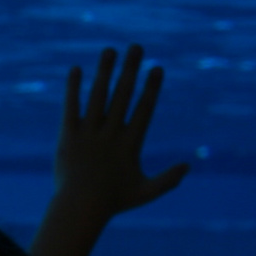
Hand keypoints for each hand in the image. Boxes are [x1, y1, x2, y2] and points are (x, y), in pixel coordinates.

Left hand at [53, 44, 189, 223]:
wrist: (79, 208)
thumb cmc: (113, 202)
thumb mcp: (146, 192)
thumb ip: (168, 180)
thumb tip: (187, 167)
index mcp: (131, 143)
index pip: (144, 108)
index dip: (151, 87)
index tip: (156, 68)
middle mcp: (110, 133)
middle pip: (123, 95)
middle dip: (130, 69)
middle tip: (136, 46)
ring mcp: (88, 133)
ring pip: (98, 96)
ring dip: (104, 71)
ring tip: (109, 50)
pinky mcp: (67, 135)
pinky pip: (70, 107)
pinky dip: (73, 88)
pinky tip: (75, 69)